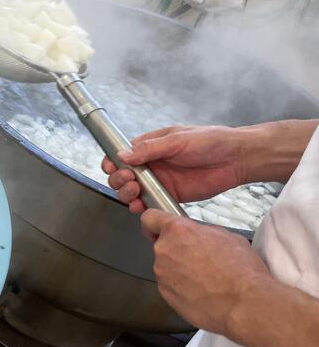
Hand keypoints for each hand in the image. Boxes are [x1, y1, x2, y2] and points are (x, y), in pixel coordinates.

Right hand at [101, 125, 245, 213]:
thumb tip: (123, 155)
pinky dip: (140, 207)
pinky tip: (140, 206)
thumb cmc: (210, 141)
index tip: (111, 167)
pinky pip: (149, 204)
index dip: (112, 162)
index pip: (121, 155)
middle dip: (119, 180)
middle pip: (122, 175)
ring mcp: (159, 181)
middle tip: (129, 181)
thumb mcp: (178, 140)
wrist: (236, 159)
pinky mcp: (169, 196)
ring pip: (131, 191)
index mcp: (150, 147)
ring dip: (126, 193)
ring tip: (134, 193)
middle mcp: (151, 165)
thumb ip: (150, 149)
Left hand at [141, 209, 269, 334]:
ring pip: (166, 267)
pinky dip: (181, 287)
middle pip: (162, 245)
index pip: (150, 218)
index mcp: (177, 231)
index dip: (154, 222)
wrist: (244, 304)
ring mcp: (162, 274)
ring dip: (180, 270)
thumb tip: (197, 234)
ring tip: (205, 278)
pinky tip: (202, 291)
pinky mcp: (165, 294)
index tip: (157, 227)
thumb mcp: (226, 235)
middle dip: (177, 249)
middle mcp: (164, 251)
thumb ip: (202, 231)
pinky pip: (170, 285)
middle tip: (200, 258)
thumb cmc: (240, 271)